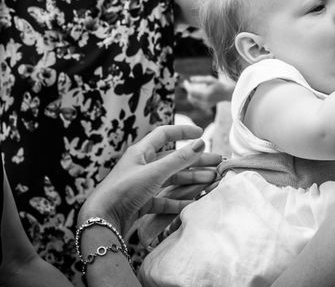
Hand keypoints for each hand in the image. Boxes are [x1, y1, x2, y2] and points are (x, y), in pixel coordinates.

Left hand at [78, 124, 220, 233]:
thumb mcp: (155, 172)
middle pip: (173, 159)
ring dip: (191, 179)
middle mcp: (142, 166)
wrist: (101, 220)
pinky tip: (192, 202)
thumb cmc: (124, 190)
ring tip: (211, 180)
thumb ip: (179, 159)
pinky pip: (164, 198)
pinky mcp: (142, 202)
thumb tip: (201, 142)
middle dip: (195, 160)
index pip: (164, 134)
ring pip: (171, 179)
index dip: (183, 131)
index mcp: (141, 152)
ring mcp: (142, 185)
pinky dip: (178, 200)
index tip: (201, 133)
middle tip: (216, 162)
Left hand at [184, 75, 234, 110]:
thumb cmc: (218, 85)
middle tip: (191, 84)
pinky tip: (199, 93)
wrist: (226, 93)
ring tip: (196, 88)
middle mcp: (204, 101)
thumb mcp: (210, 79)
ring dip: (191, 94)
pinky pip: (195, 103)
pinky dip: (194, 98)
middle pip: (190, 96)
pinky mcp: (205, 107)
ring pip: (192, 100)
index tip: (186, 81)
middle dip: (189, 90)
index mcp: (205, 94)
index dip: (187, 86)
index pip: (191, 91)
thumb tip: (190, 79)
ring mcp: (205, 105)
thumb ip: (200, 79)